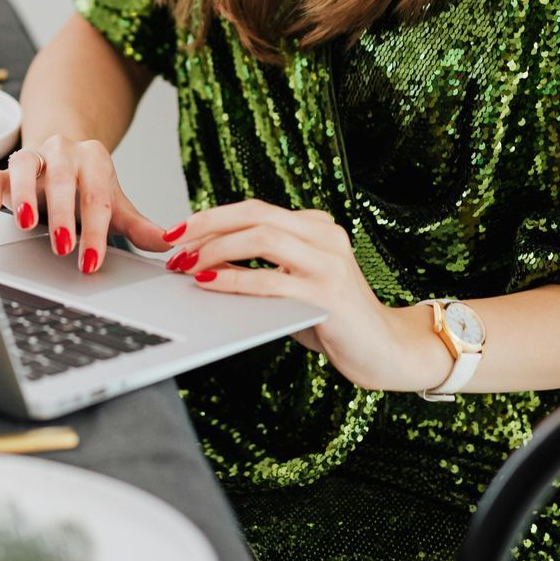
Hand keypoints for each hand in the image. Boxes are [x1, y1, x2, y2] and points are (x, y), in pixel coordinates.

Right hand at [0, 135, 172, 273]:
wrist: (62, 155)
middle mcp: (63, 151)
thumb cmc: (88, 186)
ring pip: (25, 166)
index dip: (96, 231)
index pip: (97, 197)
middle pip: (63, 179)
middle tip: (63, 247)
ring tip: (25, 223)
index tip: (91, 261)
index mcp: (94, 159)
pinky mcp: (7, 169)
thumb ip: (138, 226)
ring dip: (24, 195)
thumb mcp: (114, 204)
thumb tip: (168, 245)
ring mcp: (34, 157)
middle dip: (63, 215)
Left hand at [164, 200, 444, 392]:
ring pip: (262, 237)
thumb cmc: (336, 320)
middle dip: (206, 226)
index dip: (212, 217)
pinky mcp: (327, 293)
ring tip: (187, 264)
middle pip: (254, 214)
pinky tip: (209, 284)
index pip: (254, 209)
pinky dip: (234, 279)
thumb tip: (205, 263)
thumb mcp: (294, 286)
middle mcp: (324, 236)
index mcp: (316, 227)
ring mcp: (328, 262)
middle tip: (173, 243)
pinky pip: (271, 279)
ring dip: (216, 249)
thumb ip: (259, 269)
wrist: (386, 351)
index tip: (178, 231)